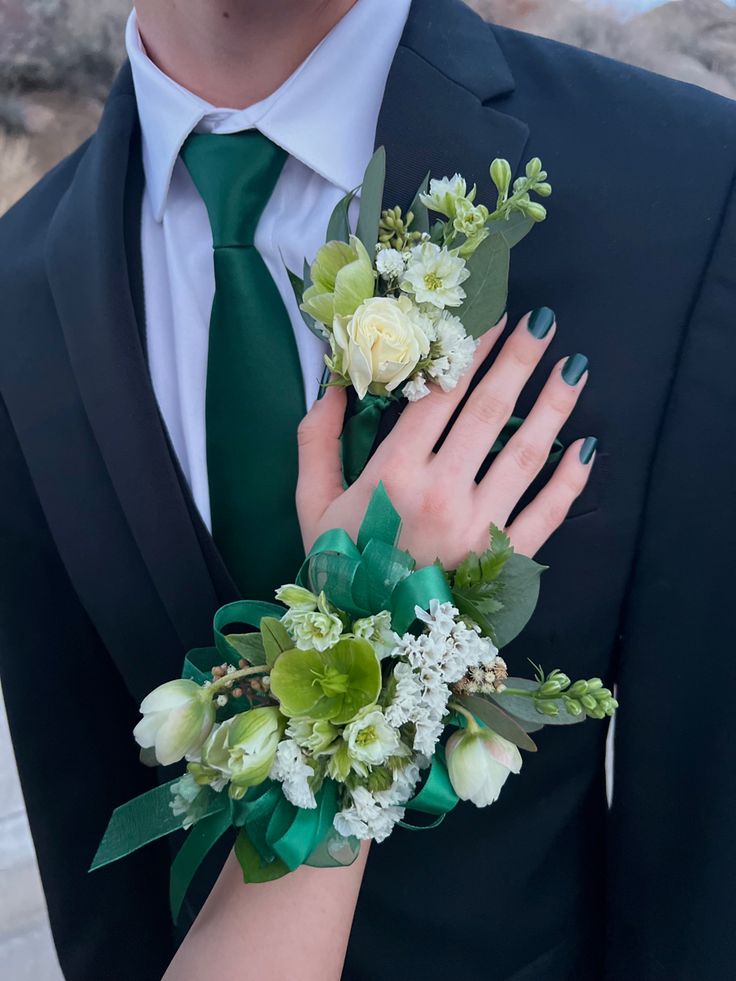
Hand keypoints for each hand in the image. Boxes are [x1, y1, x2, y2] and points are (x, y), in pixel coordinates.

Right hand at [296, 310, 593, 566]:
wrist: (367, 641)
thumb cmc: (340, 568)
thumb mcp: (311, 503)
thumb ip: (316, 440)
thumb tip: (332, 385)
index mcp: (392, 473)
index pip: (438, 395)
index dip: (466, 350)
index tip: (489, 316)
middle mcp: (440, 492)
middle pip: (487, 411)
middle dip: (518, 360)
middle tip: (543, 321)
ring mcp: (478, 527)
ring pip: (525, 454)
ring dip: (553, 407)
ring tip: (574, 367)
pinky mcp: (505, 560)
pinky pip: (547, 514)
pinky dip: (571, 482)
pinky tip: (587, 448)